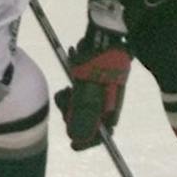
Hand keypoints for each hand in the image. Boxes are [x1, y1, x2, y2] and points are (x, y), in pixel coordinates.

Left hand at [52, 0, 130, 149]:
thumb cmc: (97, 61)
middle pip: (90, 120)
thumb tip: (76, 140)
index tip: (72, 145)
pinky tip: (72, 75)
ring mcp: (102, 89)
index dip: (86, 141)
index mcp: (112, 107)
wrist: (106, 31)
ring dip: (72, 100)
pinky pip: (82, 90)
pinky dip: (74, 87)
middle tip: (65, 100)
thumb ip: (83, 115)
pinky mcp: (95, 77)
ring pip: (83, 105)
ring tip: (67, 87)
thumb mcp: (87, 90)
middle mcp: (108, 101)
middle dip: (74, 115)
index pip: (101, 134)